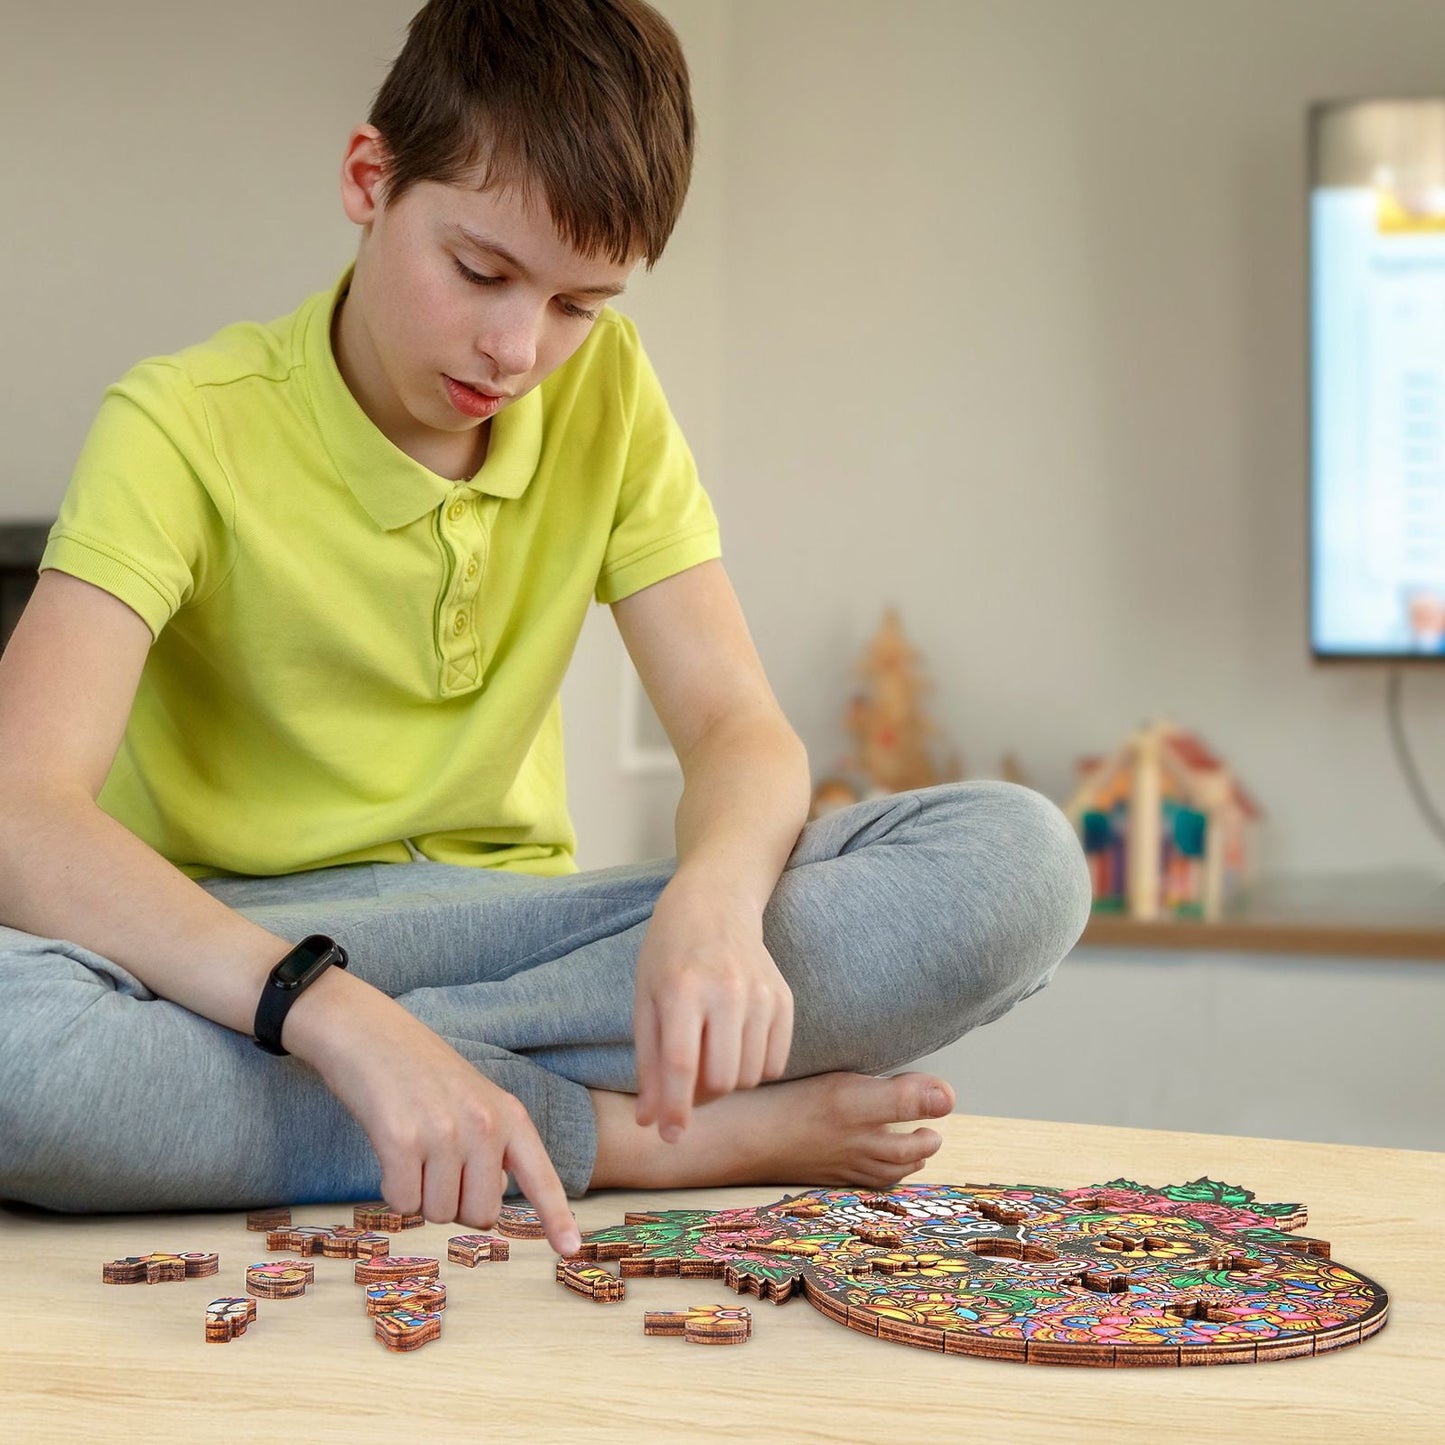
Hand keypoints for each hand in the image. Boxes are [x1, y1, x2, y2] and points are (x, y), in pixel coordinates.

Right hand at [286, 969, 580, 1254]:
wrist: (368, 1032)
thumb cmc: (420, 1073)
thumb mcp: (475, 1100)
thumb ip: (494, 1147)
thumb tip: (495, 1203)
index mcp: (509, 1116)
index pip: (541, 1175)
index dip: (556, 1216)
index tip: (570, 1250)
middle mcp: (484, 1125)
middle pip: (479, 1215)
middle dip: (453, 1204)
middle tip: (434, 1162)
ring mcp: (443, 1133)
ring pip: (437, 1214)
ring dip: (419, 1194)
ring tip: (412, 1146)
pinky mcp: (400, 1141)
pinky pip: (402, 1204)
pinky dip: (392, 1189)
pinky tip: (389, 1149)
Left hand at [632, 872, 793, 1141]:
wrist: (714, 904)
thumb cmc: (669, 955)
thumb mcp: (645, 1001)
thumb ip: (649, 1064)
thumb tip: (651, 1123)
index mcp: (682, 989)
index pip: (683, 1065)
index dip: (676, 1109)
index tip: (670, 1136)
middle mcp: (727, 990)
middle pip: (722, 1080)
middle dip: (701, 1096)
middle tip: (687, 1081)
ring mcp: (762, 994)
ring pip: (751, 1077)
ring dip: (728, 1082)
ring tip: (710, 1055)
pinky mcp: (785, 999)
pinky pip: (775, 1063)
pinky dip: (754, 1068)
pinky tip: (736, 1044)